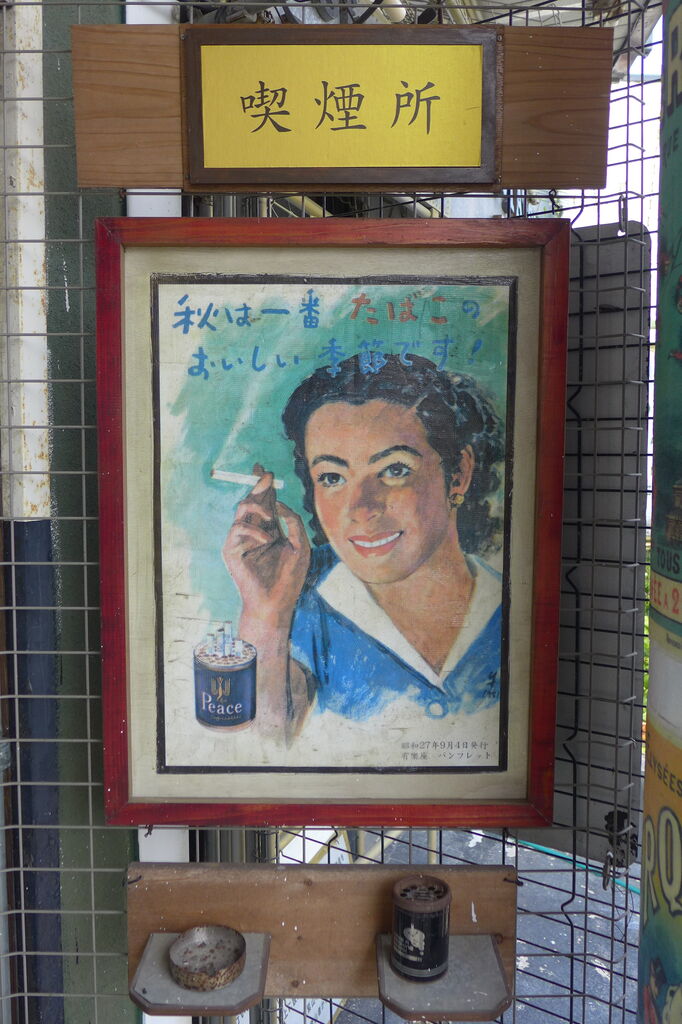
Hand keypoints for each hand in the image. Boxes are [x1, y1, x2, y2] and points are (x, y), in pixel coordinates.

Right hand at [222, 464, 309, 627]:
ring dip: (257, 506)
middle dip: (258, 485)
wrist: (277, 603)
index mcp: (268, 528)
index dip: (263, 484)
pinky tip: (268, 540)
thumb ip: (293, 522)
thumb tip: (280, 503)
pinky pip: (237, 530)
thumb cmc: (290, 578)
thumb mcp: (300, 545)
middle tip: (267, 475)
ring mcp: (240, 540)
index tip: (263, 468)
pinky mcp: (231, 551)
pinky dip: (254, 531)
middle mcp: (253, 531)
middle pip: (252, 500)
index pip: (265, 501)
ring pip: (241, 509)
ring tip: (271, 516)